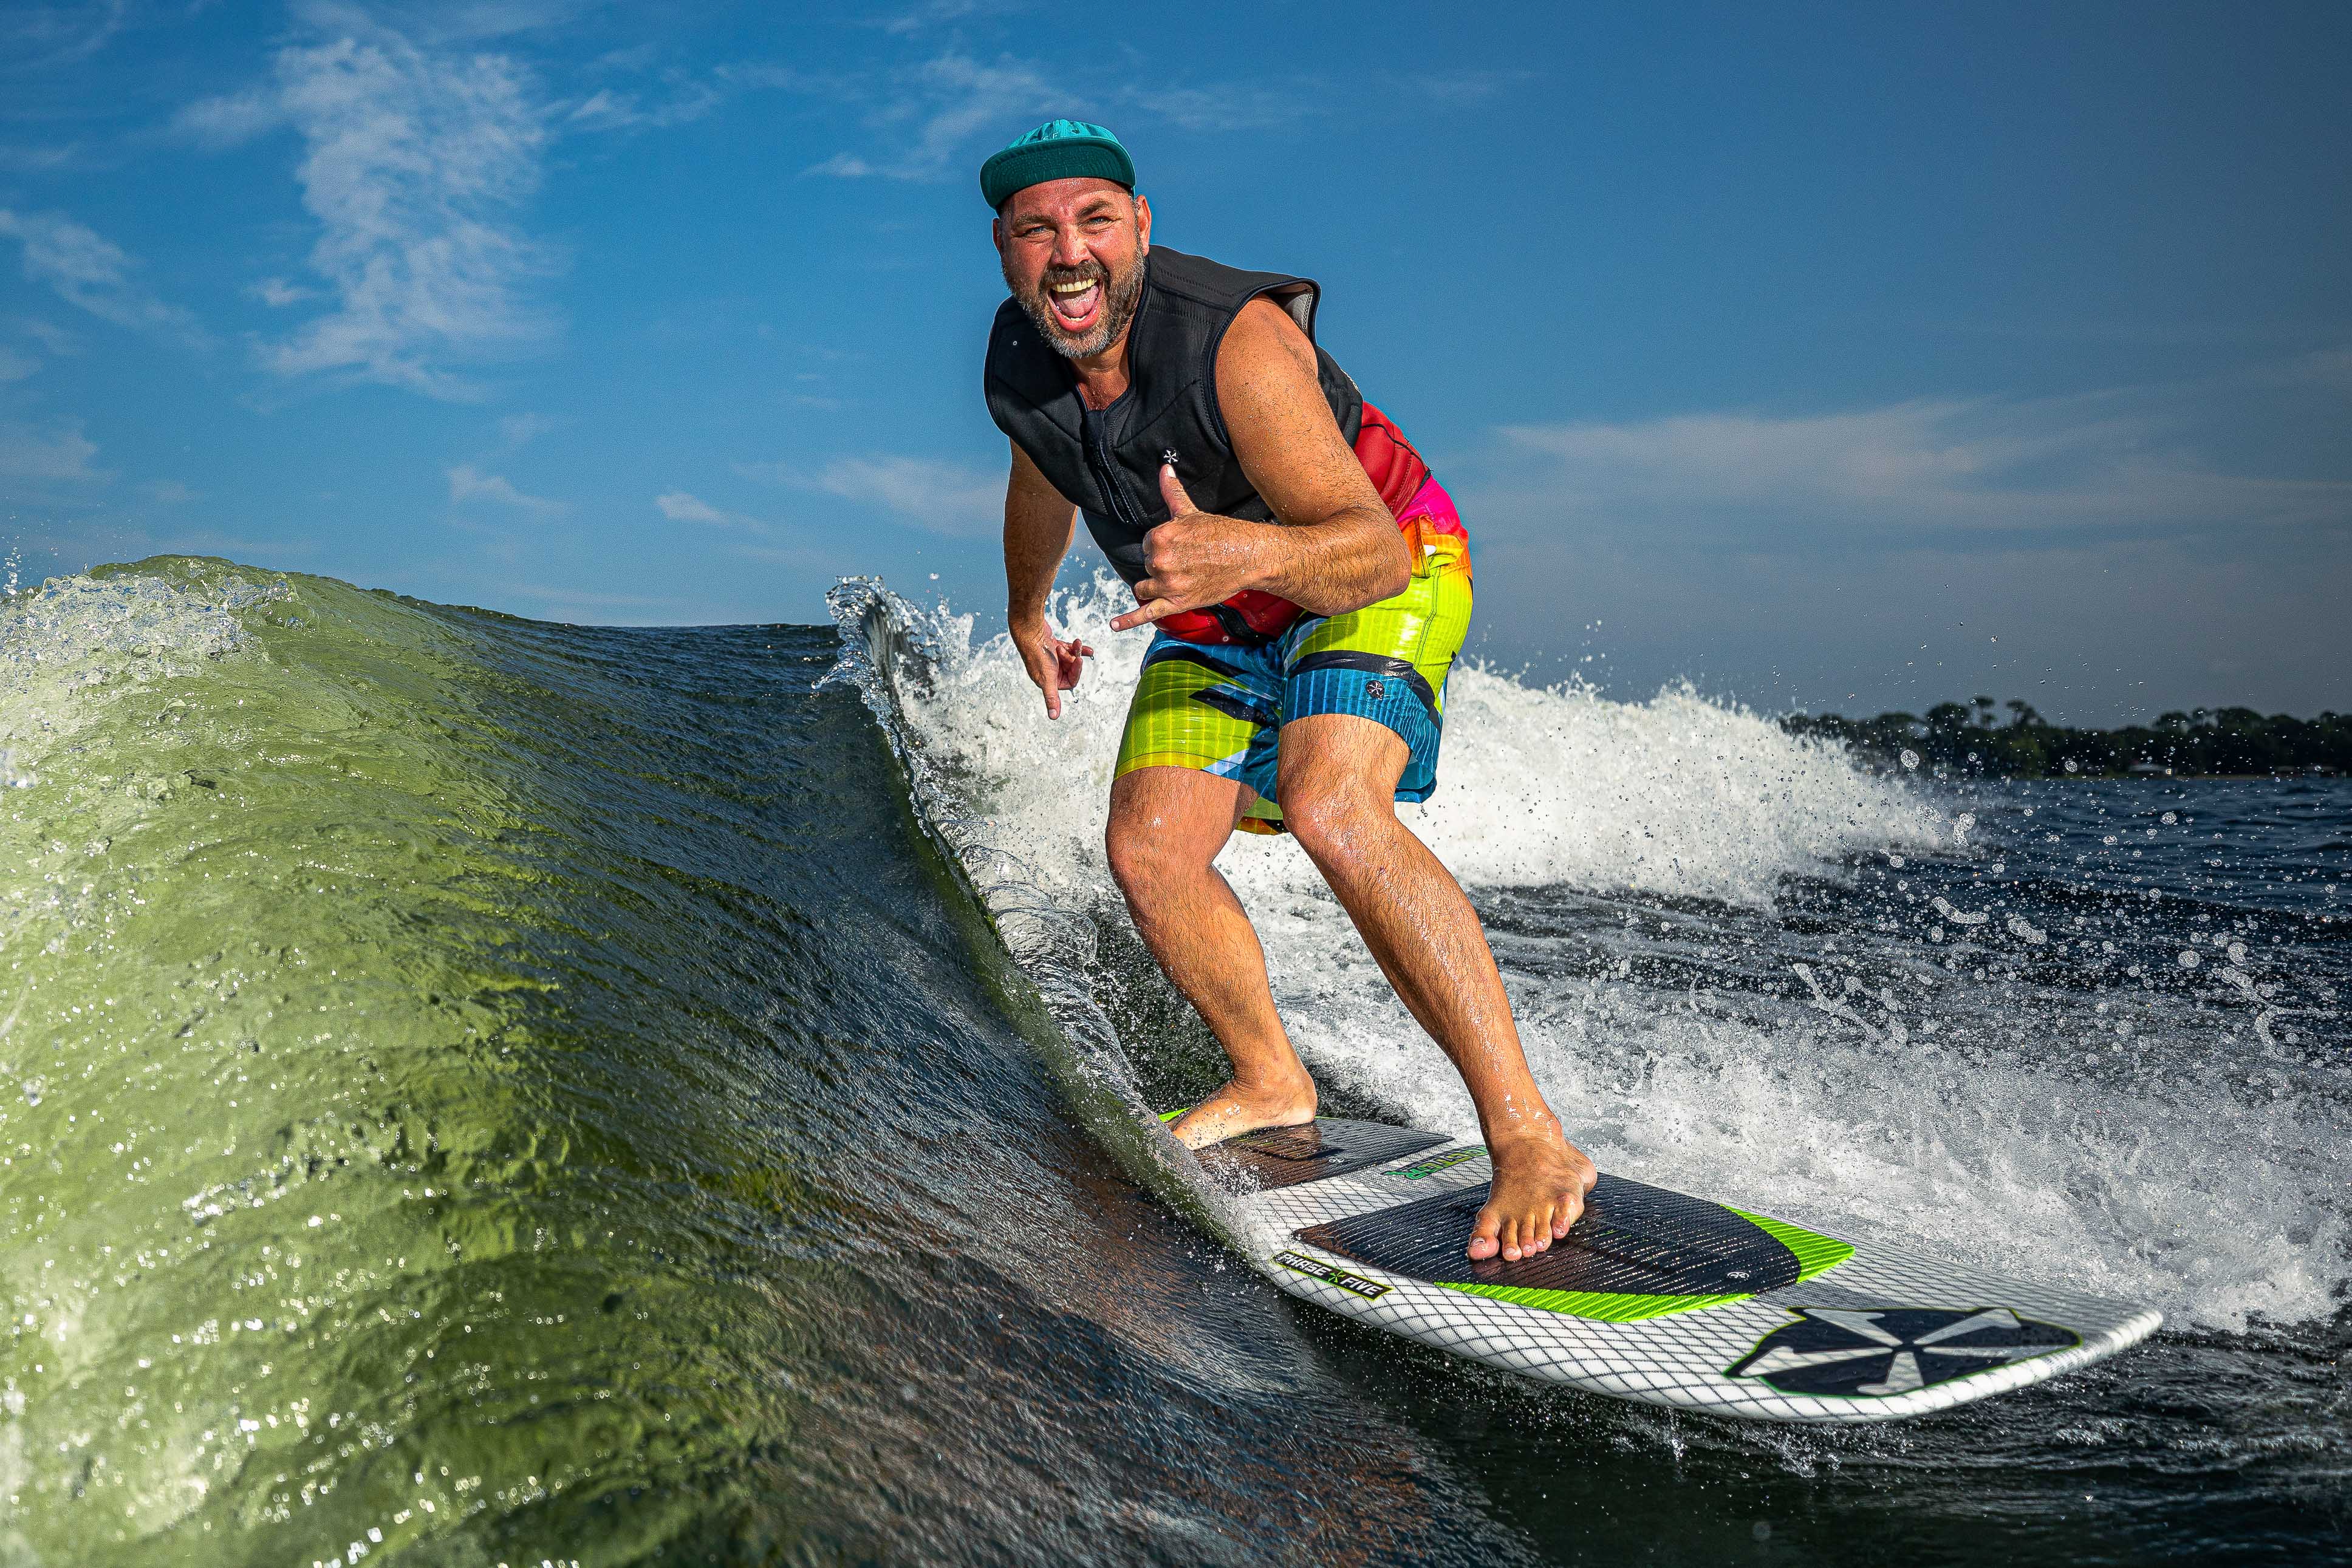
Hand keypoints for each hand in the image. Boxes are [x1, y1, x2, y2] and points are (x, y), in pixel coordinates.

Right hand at [1010, 617, 1093, 719]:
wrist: (1031, 631)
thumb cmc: (1038, 655)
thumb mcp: (1047, 679)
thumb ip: (1051, 698)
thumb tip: (1053, 717)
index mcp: (1047, 681)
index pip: (1070, 682)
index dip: (1076, 672)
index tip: (1077, 661)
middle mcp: (1049, 671)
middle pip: (1072, 669)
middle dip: (1074, 659)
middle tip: (1070, 652)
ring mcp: (1052, 659)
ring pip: (1071, 658)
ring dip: (1074, 651)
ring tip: (1073, 643)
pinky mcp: (1053, 647)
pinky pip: (1070, 650)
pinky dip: (1079, 648)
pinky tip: (1088, 649)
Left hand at [1109, 466, 1266, 631]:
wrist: (1249, 556)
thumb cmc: (1222, 532)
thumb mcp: (1192, 511)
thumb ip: (1172, 492)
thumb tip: (1164, 468)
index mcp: (1160, 536)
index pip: (1147, 544)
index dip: (1162, 546)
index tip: (1181, 547)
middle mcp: (1160, 561)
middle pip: (1147, 565)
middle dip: (1162, 564)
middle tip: (1188, 561)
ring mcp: (1168, 584)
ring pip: (1144, 586)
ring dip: (1154, 584)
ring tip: (1175, 579)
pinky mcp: (1177, 603)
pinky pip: (1147, 612)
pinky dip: (1129, 620)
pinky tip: (1115, 624)